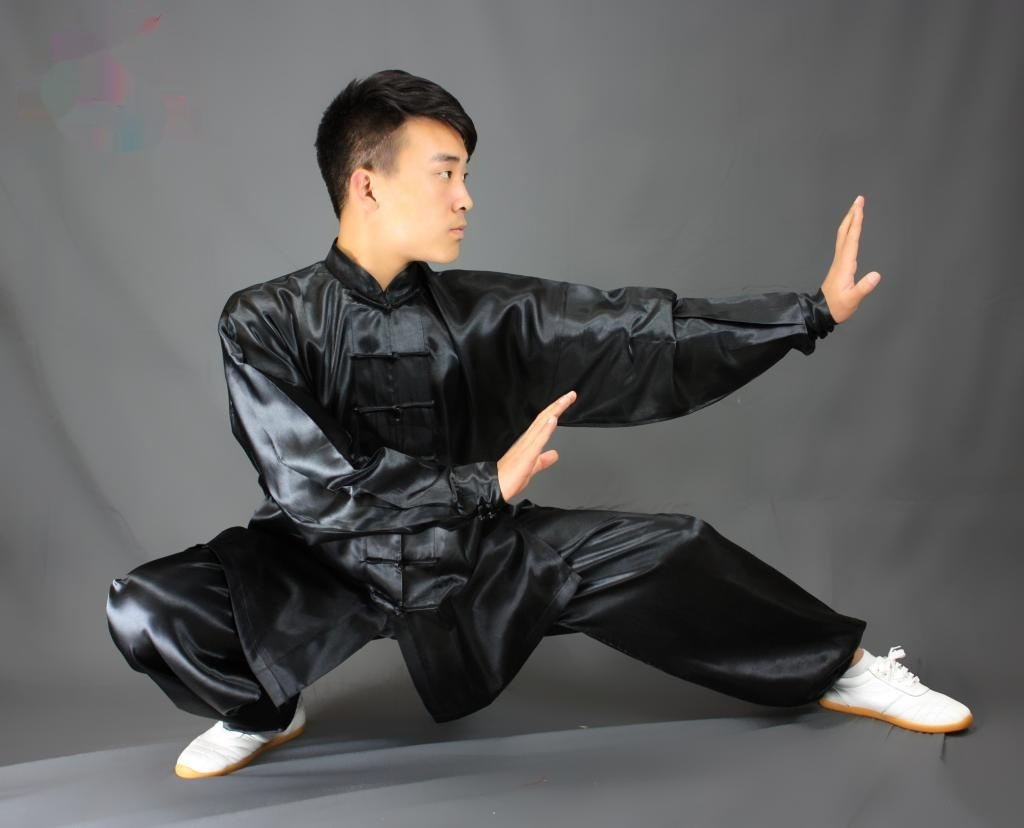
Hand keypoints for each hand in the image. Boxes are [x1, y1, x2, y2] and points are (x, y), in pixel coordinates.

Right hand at [497, 390, 576, 500]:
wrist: (495, 487)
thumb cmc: (509, 479)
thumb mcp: (532, 467)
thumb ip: (543, 460)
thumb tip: (554, 454)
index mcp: (528, 443)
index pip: (544, 422)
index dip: (555, 410)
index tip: (566, 401)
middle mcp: (527, 440)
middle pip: (544, 418)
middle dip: (558, 405)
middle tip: (571, 394)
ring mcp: (526, 447)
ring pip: (542, 424)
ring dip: (554, 411)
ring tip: (564, 400)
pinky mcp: (526, 456)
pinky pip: (538, 440)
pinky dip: (546, 429)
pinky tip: (553, 419)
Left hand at [820, 195, 881, 323]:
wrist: (822, 312)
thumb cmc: (837, 307)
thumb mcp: (852, 300)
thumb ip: (864, 288)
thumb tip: (876, 275)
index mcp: (845, 264)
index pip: (851, 238)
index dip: (856, 222)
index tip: (860, 207)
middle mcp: (841, 259)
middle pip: (845, 232)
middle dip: (852, 214)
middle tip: (859, 199)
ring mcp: (839, 261)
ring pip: (843, 236)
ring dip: (850, 220)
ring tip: (857, 208)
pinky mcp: (840, 265)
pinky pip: (844, 242)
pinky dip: (849, 231)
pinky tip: (852, 229)